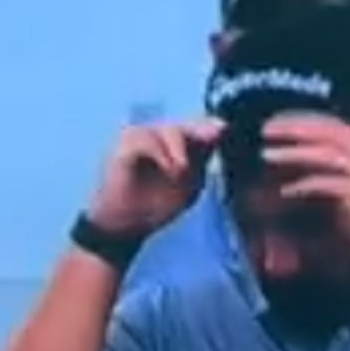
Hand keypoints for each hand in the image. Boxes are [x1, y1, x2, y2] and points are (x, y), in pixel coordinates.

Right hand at [88, 118, 224, 236]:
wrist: (128, 225)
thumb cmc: (158, 205)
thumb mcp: (191, 185)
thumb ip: (203, 160)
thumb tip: (220, 130)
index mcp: (175, 144)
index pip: (196, 127)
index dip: (210, 126)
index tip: (225, 129)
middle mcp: (157, 136)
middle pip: (184, 125)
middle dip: (200, 130)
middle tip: (215, 136)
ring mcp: (139, 138)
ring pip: (167, 129)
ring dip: (179, 148)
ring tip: (183, 171)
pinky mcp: (123, 146)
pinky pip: (145, 139)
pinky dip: (161, 152)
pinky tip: (169, 168)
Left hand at [260, 114, 349, 263]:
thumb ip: (328, 163)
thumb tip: (291, 154)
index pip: (329, 124)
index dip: (301, 121)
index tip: (275, 123)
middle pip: (325, 133)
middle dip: (293, 129)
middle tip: (266, 130)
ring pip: (323, 154)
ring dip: (293, 153)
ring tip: (267, 155)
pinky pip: (324, 184)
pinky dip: (302, 184)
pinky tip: (284, 190)